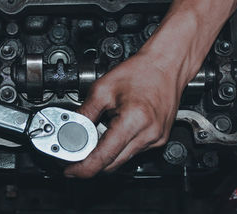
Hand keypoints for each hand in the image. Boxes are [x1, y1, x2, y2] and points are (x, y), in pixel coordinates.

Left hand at [64, 52, 183, 177]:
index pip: (104, 157)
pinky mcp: (159, 139)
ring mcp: (156, 139)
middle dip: (91, 163)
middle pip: (113, 164)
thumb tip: (70, 129)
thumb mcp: (102, 89)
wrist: (166, 65)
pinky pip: (133, 151)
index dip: (84, 168)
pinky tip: (111, 133)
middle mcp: (148, 135)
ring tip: (93, 139)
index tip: (71, 171)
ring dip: (105, 155)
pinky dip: (118, 147)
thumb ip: (84, 113)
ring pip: (122, 159)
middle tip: (75, 155)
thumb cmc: (140, 72)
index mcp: (134, 121)